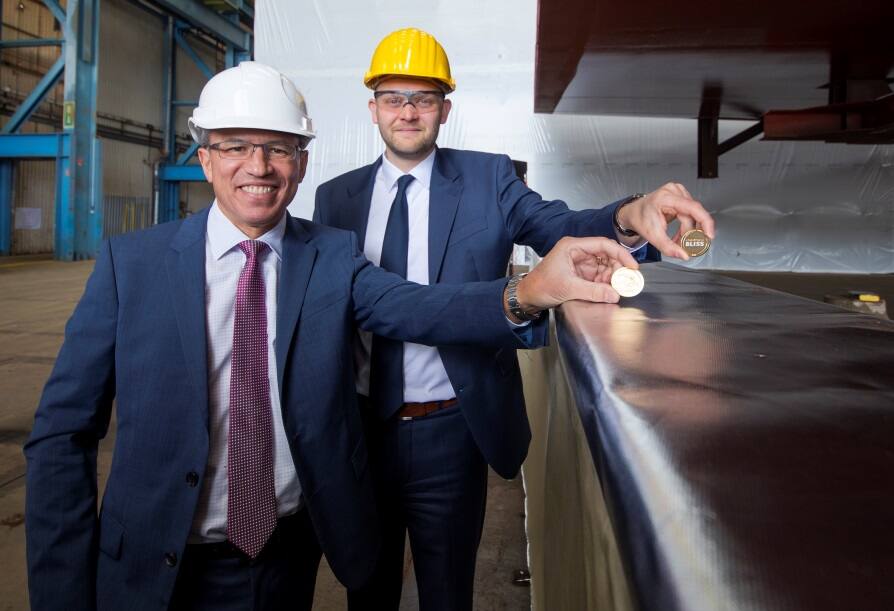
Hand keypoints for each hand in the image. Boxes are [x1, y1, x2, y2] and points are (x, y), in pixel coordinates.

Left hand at [511, 236, 638, 314]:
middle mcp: (578, 252)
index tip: (632, 266)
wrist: (527, 297)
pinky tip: (610, 290)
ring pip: (604, 266)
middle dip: (618, 268)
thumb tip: (614, 295)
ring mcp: (580, 263)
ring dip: (613, 277)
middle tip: (628, 281)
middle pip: (606, 255)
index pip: (603, 244)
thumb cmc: (540, 286)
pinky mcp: (580, 275)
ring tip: (620, 288)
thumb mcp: (568, 288)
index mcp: (572, 246)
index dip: (620, 254)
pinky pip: (598, 276)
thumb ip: (593, 291)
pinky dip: (606, 283)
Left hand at [616, 183, 714, 259]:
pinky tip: (680, 233)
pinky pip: (691, 214)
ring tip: (679, 241)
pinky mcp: (681, 196)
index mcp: (665, 198)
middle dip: (690, 234)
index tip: (709, 236)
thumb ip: (668, 248)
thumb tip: (684, 256)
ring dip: (688, 231)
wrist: (634, 212)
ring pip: (693, 216)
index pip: (693, 208)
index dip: (705, 222)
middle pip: (692, 216)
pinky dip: (687, 226)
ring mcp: (678, 191)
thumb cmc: (641, 220)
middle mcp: (674, 191)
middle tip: (684, 247)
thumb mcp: (652, 237)